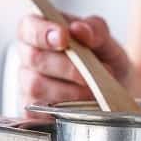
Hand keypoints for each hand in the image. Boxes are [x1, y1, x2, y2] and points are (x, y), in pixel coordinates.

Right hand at [15, 13, 130, 112]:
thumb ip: (95, 30)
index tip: (63, 38)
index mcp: (41, 32)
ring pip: (37, 87)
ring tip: (93, 92)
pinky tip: (83, 107)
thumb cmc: (103, 62)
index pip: (29, 27)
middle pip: (34, 58)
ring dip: (70, 91)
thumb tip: (80, 29)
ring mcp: (27, 86)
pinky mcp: (31, 112)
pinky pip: (40, 112)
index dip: (42, 32)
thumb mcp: (106, 42)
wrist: (114, 94)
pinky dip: (65, 111)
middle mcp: (29, 57)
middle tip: (90, 73)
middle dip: (66, 66)